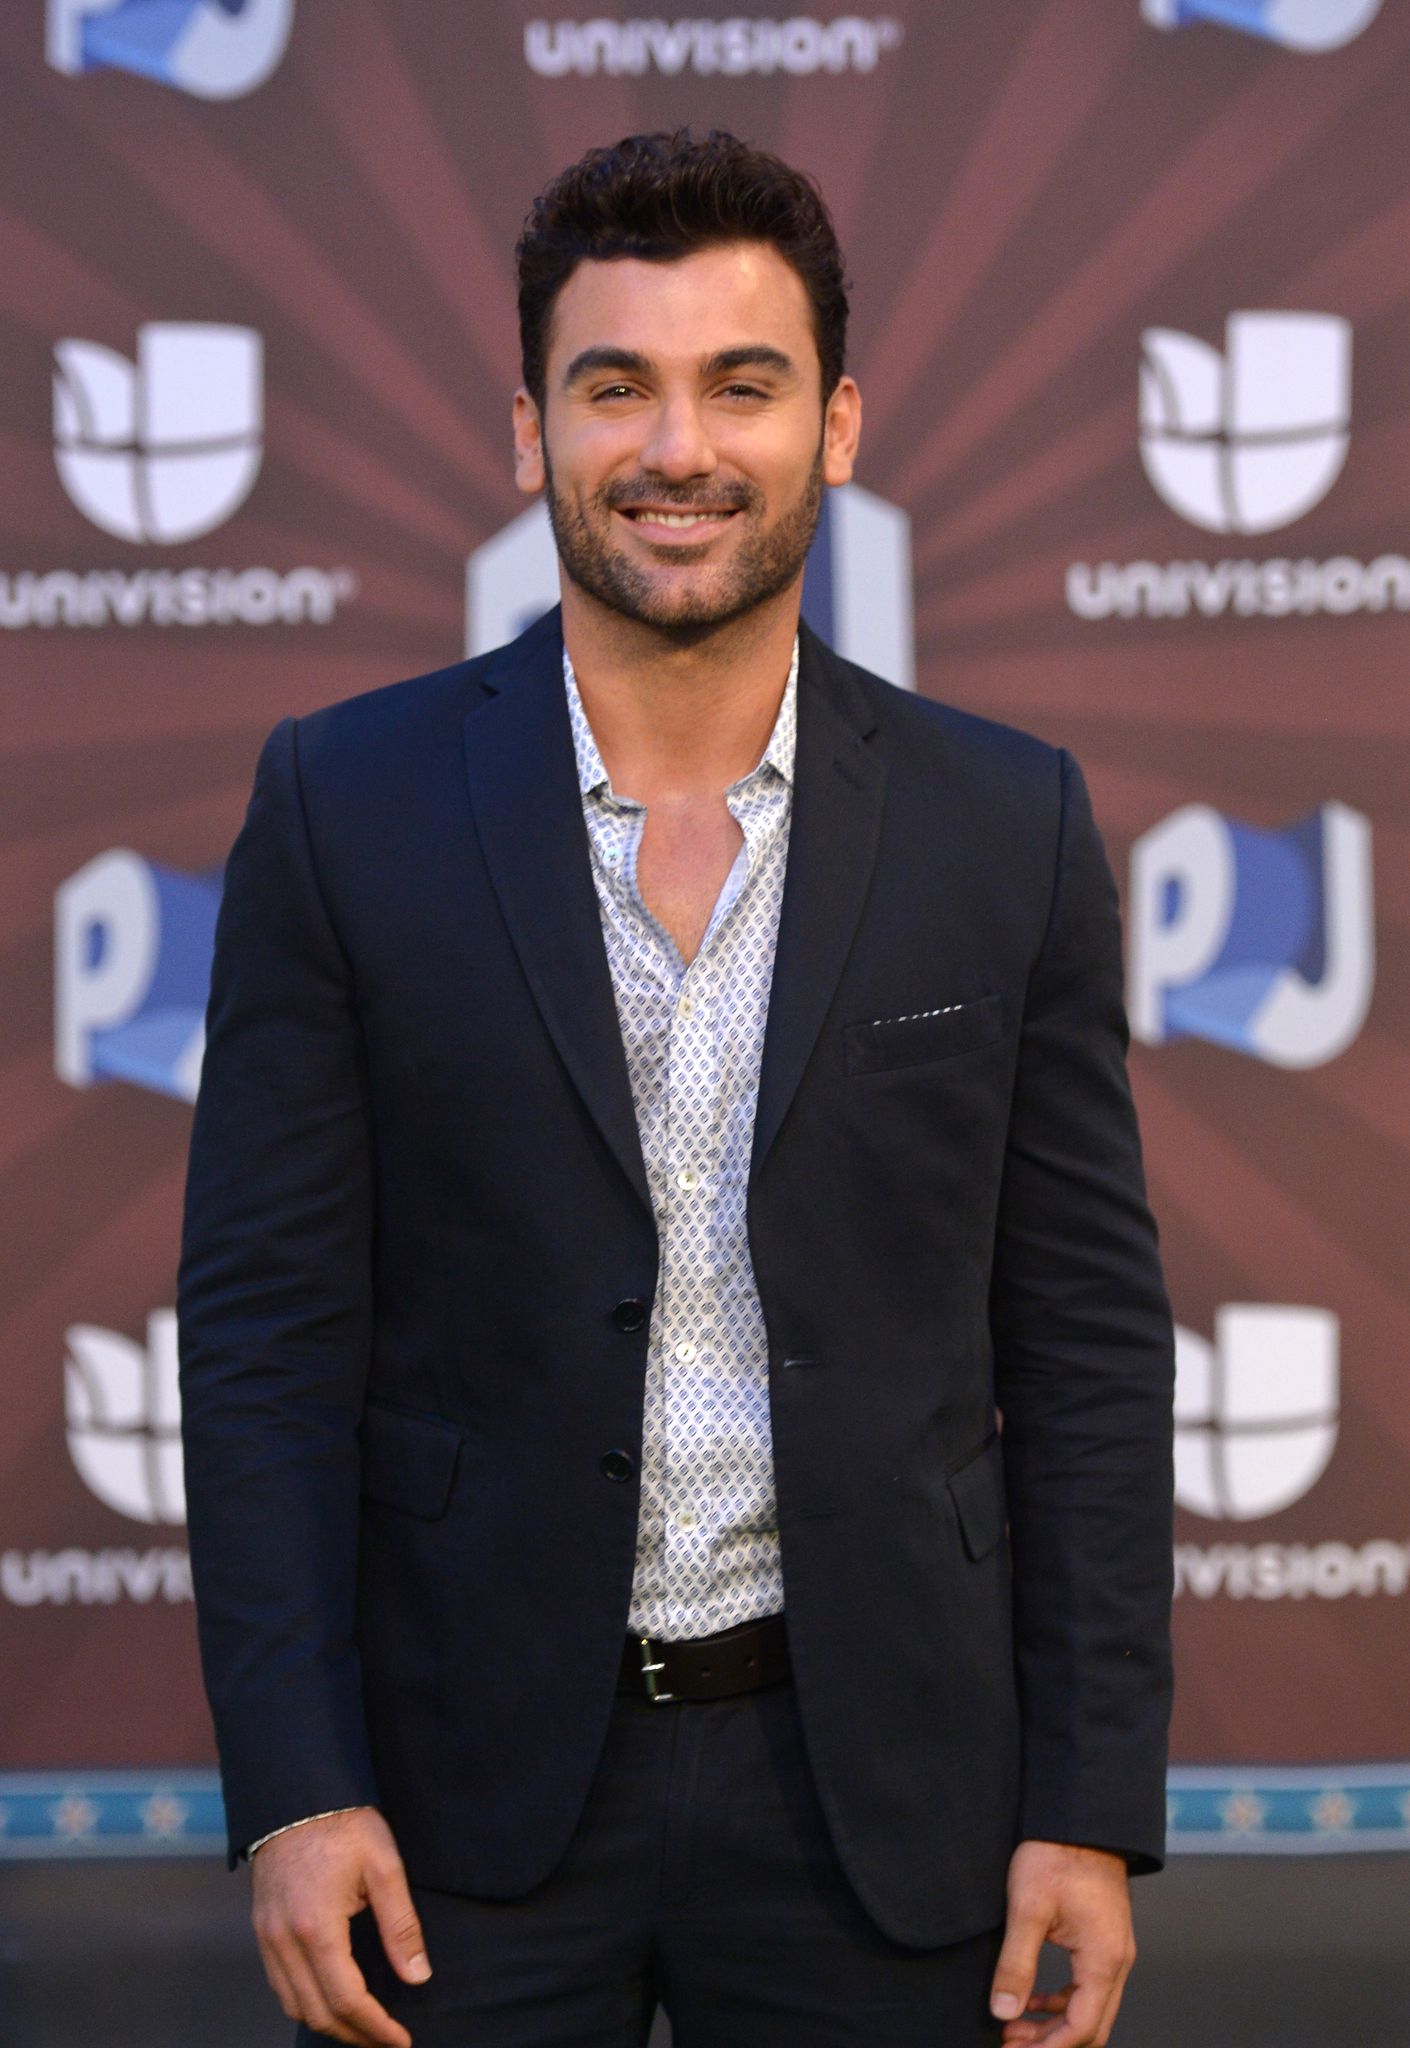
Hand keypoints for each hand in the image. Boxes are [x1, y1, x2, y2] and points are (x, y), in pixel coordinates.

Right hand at [250, 1806, 430, 2045]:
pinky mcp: (262, 1929)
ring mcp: (267, 1937)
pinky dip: (306, 2003)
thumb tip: (418, 1976)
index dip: (375, 2028)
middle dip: (354, 2035)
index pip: (346, 2000)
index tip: (400, 2041)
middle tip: (386, 2041)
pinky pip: (280, 1984)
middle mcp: (284, 1941)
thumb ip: (401, 1925)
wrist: (296, 1794)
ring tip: (364, 2026)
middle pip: (317, 2013)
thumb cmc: (344, 1824)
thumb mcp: (384, 1866)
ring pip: (293, 2005)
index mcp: (317, 1927)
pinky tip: (332, 1998)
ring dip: (329, 2023)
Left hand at [989, 1839, 1134, 2047]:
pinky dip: (1062, 2001)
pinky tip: (1033, 1999)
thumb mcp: (1027, 1909)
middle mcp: (1117, 1960)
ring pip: (1090, 2008)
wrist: (1078, 1816)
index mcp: (1104, 1959)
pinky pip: (1088, 1986)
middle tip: (1009, 2044)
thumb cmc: (1056, 1854)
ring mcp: (1113, 1950)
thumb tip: (1003, 2012)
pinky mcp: (1104, 1938)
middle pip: (1091, 2025)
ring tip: (1013, 2025)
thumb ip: (1016, 1964)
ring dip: (1054, 2024)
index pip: (1083, 2027)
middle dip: (1051, 2043)